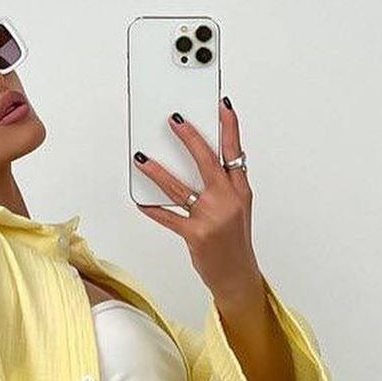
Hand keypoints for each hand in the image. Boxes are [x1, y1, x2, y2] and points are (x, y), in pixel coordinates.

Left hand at [132, 97, 263, 309]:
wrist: (237, 275)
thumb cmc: (234, 240)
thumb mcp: (238, 207)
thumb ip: (225, 183)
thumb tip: (203, 161)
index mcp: (240, 190)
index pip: (235, 152)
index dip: (229, 127)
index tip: (221, 106)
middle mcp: (227, 200)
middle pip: (207, 162)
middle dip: (189, 138)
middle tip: (174, 120)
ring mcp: (211, 217)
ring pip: (180, 187)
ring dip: (158, 171)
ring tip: (142, 159)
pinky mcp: (195, 235)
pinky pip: (169, 217)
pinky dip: (153, 208)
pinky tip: (141, 200)